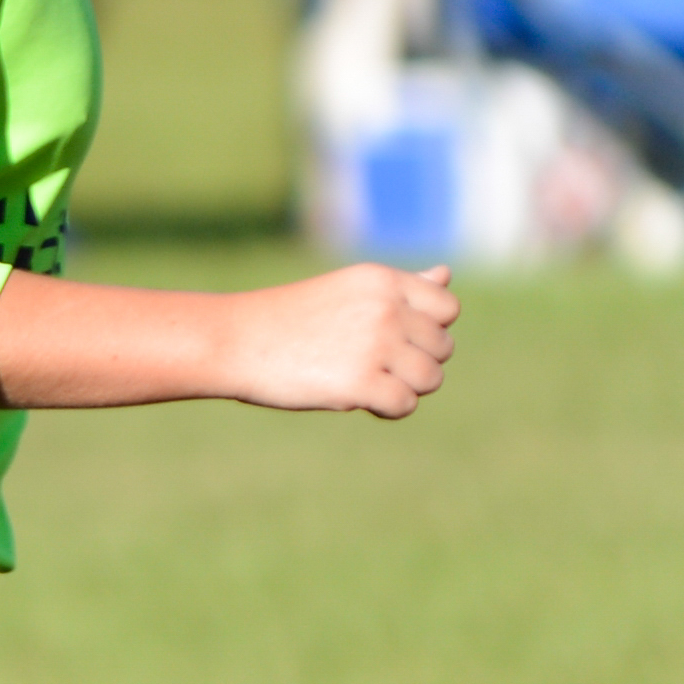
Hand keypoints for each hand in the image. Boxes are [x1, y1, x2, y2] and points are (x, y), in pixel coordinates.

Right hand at [236, 262, 455, 417]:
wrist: (235, 340)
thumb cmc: (290, 317)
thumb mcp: (349, 290)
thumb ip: (401, 287)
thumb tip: (446, 274)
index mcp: (384, 280)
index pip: (448, 308)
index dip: (427, 330)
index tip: (393, 339)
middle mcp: (386, 308)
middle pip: (442, 348)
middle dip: (415, 363)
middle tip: (372, 366)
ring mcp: (375, 345)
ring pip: (431, 378)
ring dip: (405, 388)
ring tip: (367, 383)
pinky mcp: (360, 383)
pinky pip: (406, 404)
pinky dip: (388, 410)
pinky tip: (360, 401)